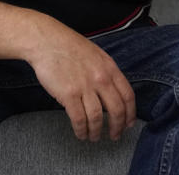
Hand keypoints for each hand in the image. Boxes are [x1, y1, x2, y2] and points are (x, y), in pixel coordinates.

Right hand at [28, 27, 135, 141]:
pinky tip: (81, 133)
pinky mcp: (68, 94)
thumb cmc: (70, 47)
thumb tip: (114, 92)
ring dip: (96, 132)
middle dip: (117, 127)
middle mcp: (101, 78)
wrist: (47, 41)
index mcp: (110, 68)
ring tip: (94, 137)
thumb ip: (107, 72)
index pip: (128, 95)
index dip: (130, 113)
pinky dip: (81, 130)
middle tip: (115, 136)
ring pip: (97, 118)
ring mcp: (85, 87)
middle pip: (116, 110)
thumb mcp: (97, 55)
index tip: (129, 124)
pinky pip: (79, 119)